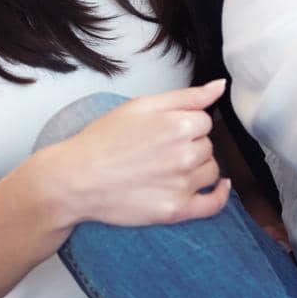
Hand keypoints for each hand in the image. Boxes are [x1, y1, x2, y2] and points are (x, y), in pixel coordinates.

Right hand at [42, 80, 230, 228]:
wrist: (76, 179)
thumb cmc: (104, 139)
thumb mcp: (143, 105)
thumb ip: (187, 96)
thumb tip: (220, 86)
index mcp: (179, 124)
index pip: (205, 121)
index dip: (186, 124)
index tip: (167, 130)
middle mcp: (185, 154)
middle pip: (208, 145)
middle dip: (191, 144)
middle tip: (160, 149)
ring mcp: (182, 185)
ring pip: (210, 170)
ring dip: (198, 167)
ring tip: (170, 167)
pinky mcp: (175, 211)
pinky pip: (213, 204)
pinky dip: (220, 195)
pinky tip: (219, 186)